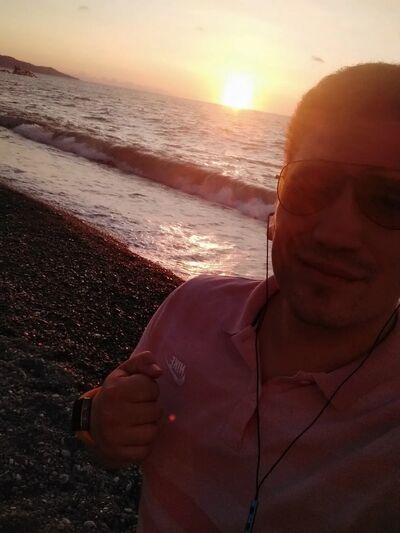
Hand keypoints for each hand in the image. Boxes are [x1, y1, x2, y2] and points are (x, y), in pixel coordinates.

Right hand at [90, 350, 162, 467]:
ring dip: (150, 426)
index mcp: (115, 391)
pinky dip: (144, 444)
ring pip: (153, 431)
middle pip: (156, 411)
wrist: (92, 423)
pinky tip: (134, 436)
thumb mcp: (125, 373)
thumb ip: (143, 363)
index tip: (139, 391)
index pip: (152, 388)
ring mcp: (115, 436)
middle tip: (139, 407)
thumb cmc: (115, 394)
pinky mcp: (118, 454)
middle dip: (151, 407)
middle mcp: (113, 414)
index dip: (150, 388)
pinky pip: (146, 450)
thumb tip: (159, 371)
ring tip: (138, 421)